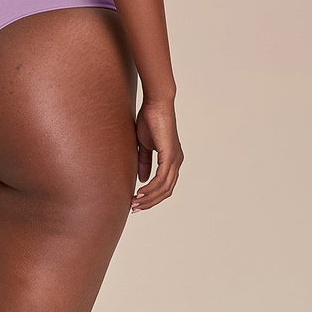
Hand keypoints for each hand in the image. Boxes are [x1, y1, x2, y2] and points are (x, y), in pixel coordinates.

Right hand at [131, 96, 182, 212]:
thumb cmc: (150, 120)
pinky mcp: (170, 155)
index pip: (165, 186)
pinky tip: (140, 192)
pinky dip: (151, 188)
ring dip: (149, 197)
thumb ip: (144, 162)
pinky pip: (161, 178)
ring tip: (135, 202)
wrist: (156, 104)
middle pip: (166, 191)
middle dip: (150, 202)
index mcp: (172, 160)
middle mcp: (176, 162)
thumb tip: (142, 179)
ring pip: (164, 188)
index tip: (136, 202)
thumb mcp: (144, 146)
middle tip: (134, 207)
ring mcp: (175, 159)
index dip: (152, 197)